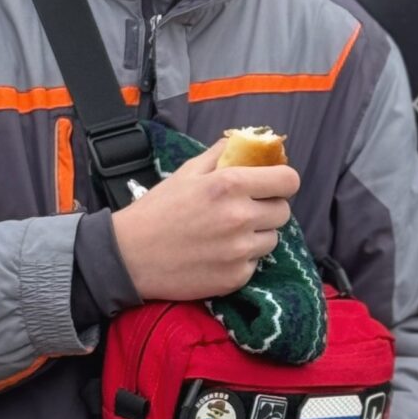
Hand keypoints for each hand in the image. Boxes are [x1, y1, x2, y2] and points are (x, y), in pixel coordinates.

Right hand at [111, 146, 300, 302]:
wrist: (129, 256)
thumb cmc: (156, 210)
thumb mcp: (186, 173)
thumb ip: (221, 154)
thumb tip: (247, 141)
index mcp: (230, 185)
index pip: (288, 180)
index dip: (283, 182)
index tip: (273, 185)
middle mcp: (240, 217)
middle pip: (283, 211)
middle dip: (269, 208)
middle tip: (245, 210)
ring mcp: (239, 250)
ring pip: (272, 239)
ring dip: (257, 235)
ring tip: (228, 234)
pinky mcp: (235, 277)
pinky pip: (255, 264)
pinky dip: (242, 259)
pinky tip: (218, 254)